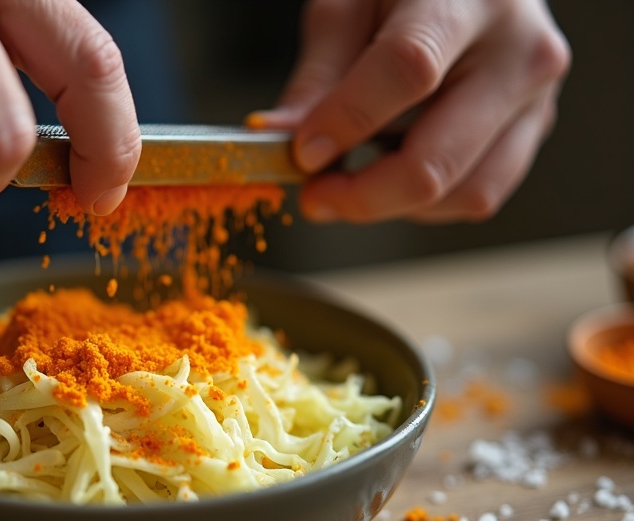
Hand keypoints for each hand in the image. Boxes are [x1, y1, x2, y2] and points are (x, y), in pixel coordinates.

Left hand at [247, 0, 570, 222]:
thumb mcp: (347, 4)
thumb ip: (316, 74)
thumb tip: (278, 139)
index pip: (409, 70)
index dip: (347, 120)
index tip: (300, 153)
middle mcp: (519, 52)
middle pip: (437, 159)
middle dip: (362, 195)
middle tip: (312, 196)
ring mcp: (536, 97)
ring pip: (465, 192)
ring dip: (392, 206)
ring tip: (347, 182)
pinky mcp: (534, 130)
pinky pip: (479, 193)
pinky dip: (424, 202)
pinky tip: (389, 171)